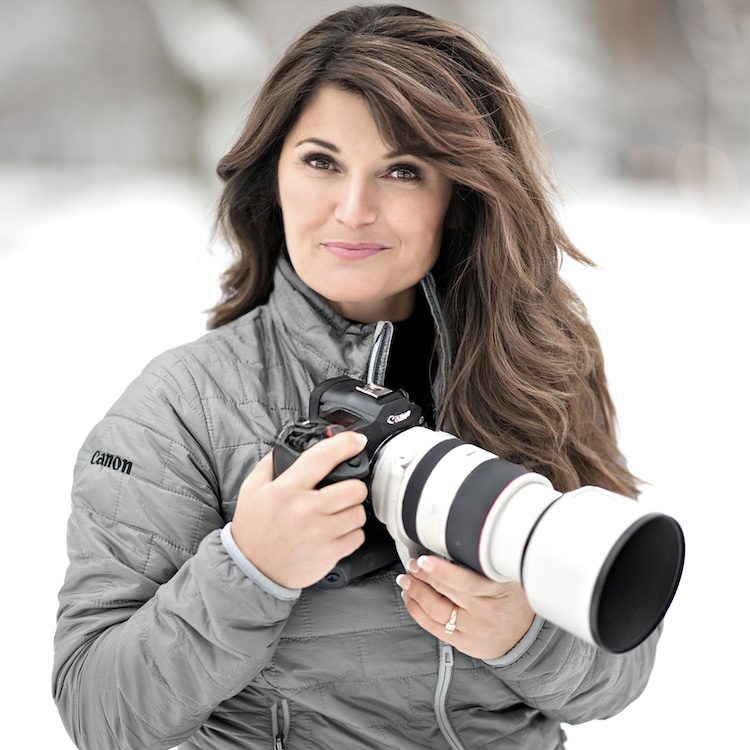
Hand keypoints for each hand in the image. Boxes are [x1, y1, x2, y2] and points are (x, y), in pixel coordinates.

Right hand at [231, 431, 368, 588]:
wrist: (251, 569)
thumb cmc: (254, 529)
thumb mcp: (252, 489)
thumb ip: (270, 464)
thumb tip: (288, 447)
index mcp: (287, 489)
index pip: (322, 458)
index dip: (345, 444)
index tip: (356, 440)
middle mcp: (306, 509)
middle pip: (354, 488)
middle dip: (353, 485)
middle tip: (345, 489)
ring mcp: (320, 533)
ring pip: (358, 512)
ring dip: (352, 510)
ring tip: (338, 513)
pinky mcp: (328, 553)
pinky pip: (357, 537)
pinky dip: (352, 533)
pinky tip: (337, 532)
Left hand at [396, 555, 535, 659]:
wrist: (527, 635)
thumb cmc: (516, 598)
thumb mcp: (510, 574)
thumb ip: (486, 562)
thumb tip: (455, 544)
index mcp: (498, 593)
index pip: (465, 582)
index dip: (441, 571)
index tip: (424, 560)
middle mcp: (484, 614)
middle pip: (445, 593)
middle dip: (422, 577)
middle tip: (412, 564)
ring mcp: (472, 631)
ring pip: (435, 612)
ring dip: (415, 593)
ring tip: (406, 580)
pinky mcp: (463, 643)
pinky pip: (434, 628)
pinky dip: (418, 612)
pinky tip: (410, 599)